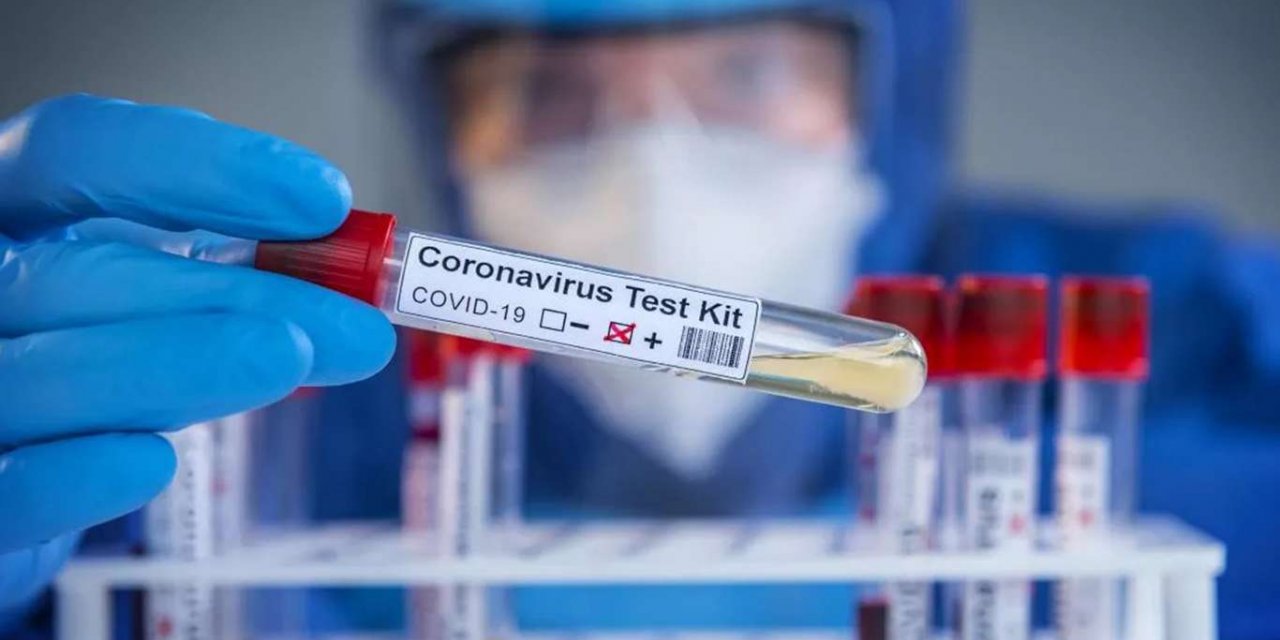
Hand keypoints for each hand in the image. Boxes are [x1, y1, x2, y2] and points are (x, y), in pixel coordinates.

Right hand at [0, 94, 394, 600]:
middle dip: (235, 291)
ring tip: (290, 362)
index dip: (198, 166)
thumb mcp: (142, 286)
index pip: (76, 152)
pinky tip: (153, 462)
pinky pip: (5, 488)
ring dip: (177, 366)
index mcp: (8, 212)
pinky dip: (75, 473)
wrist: (4, 463)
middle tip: (356, 323)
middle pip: (80, 271)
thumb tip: (352, 266)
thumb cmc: (87, 352)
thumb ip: (222, 264)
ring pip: (41, 373)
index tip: (324, 198)